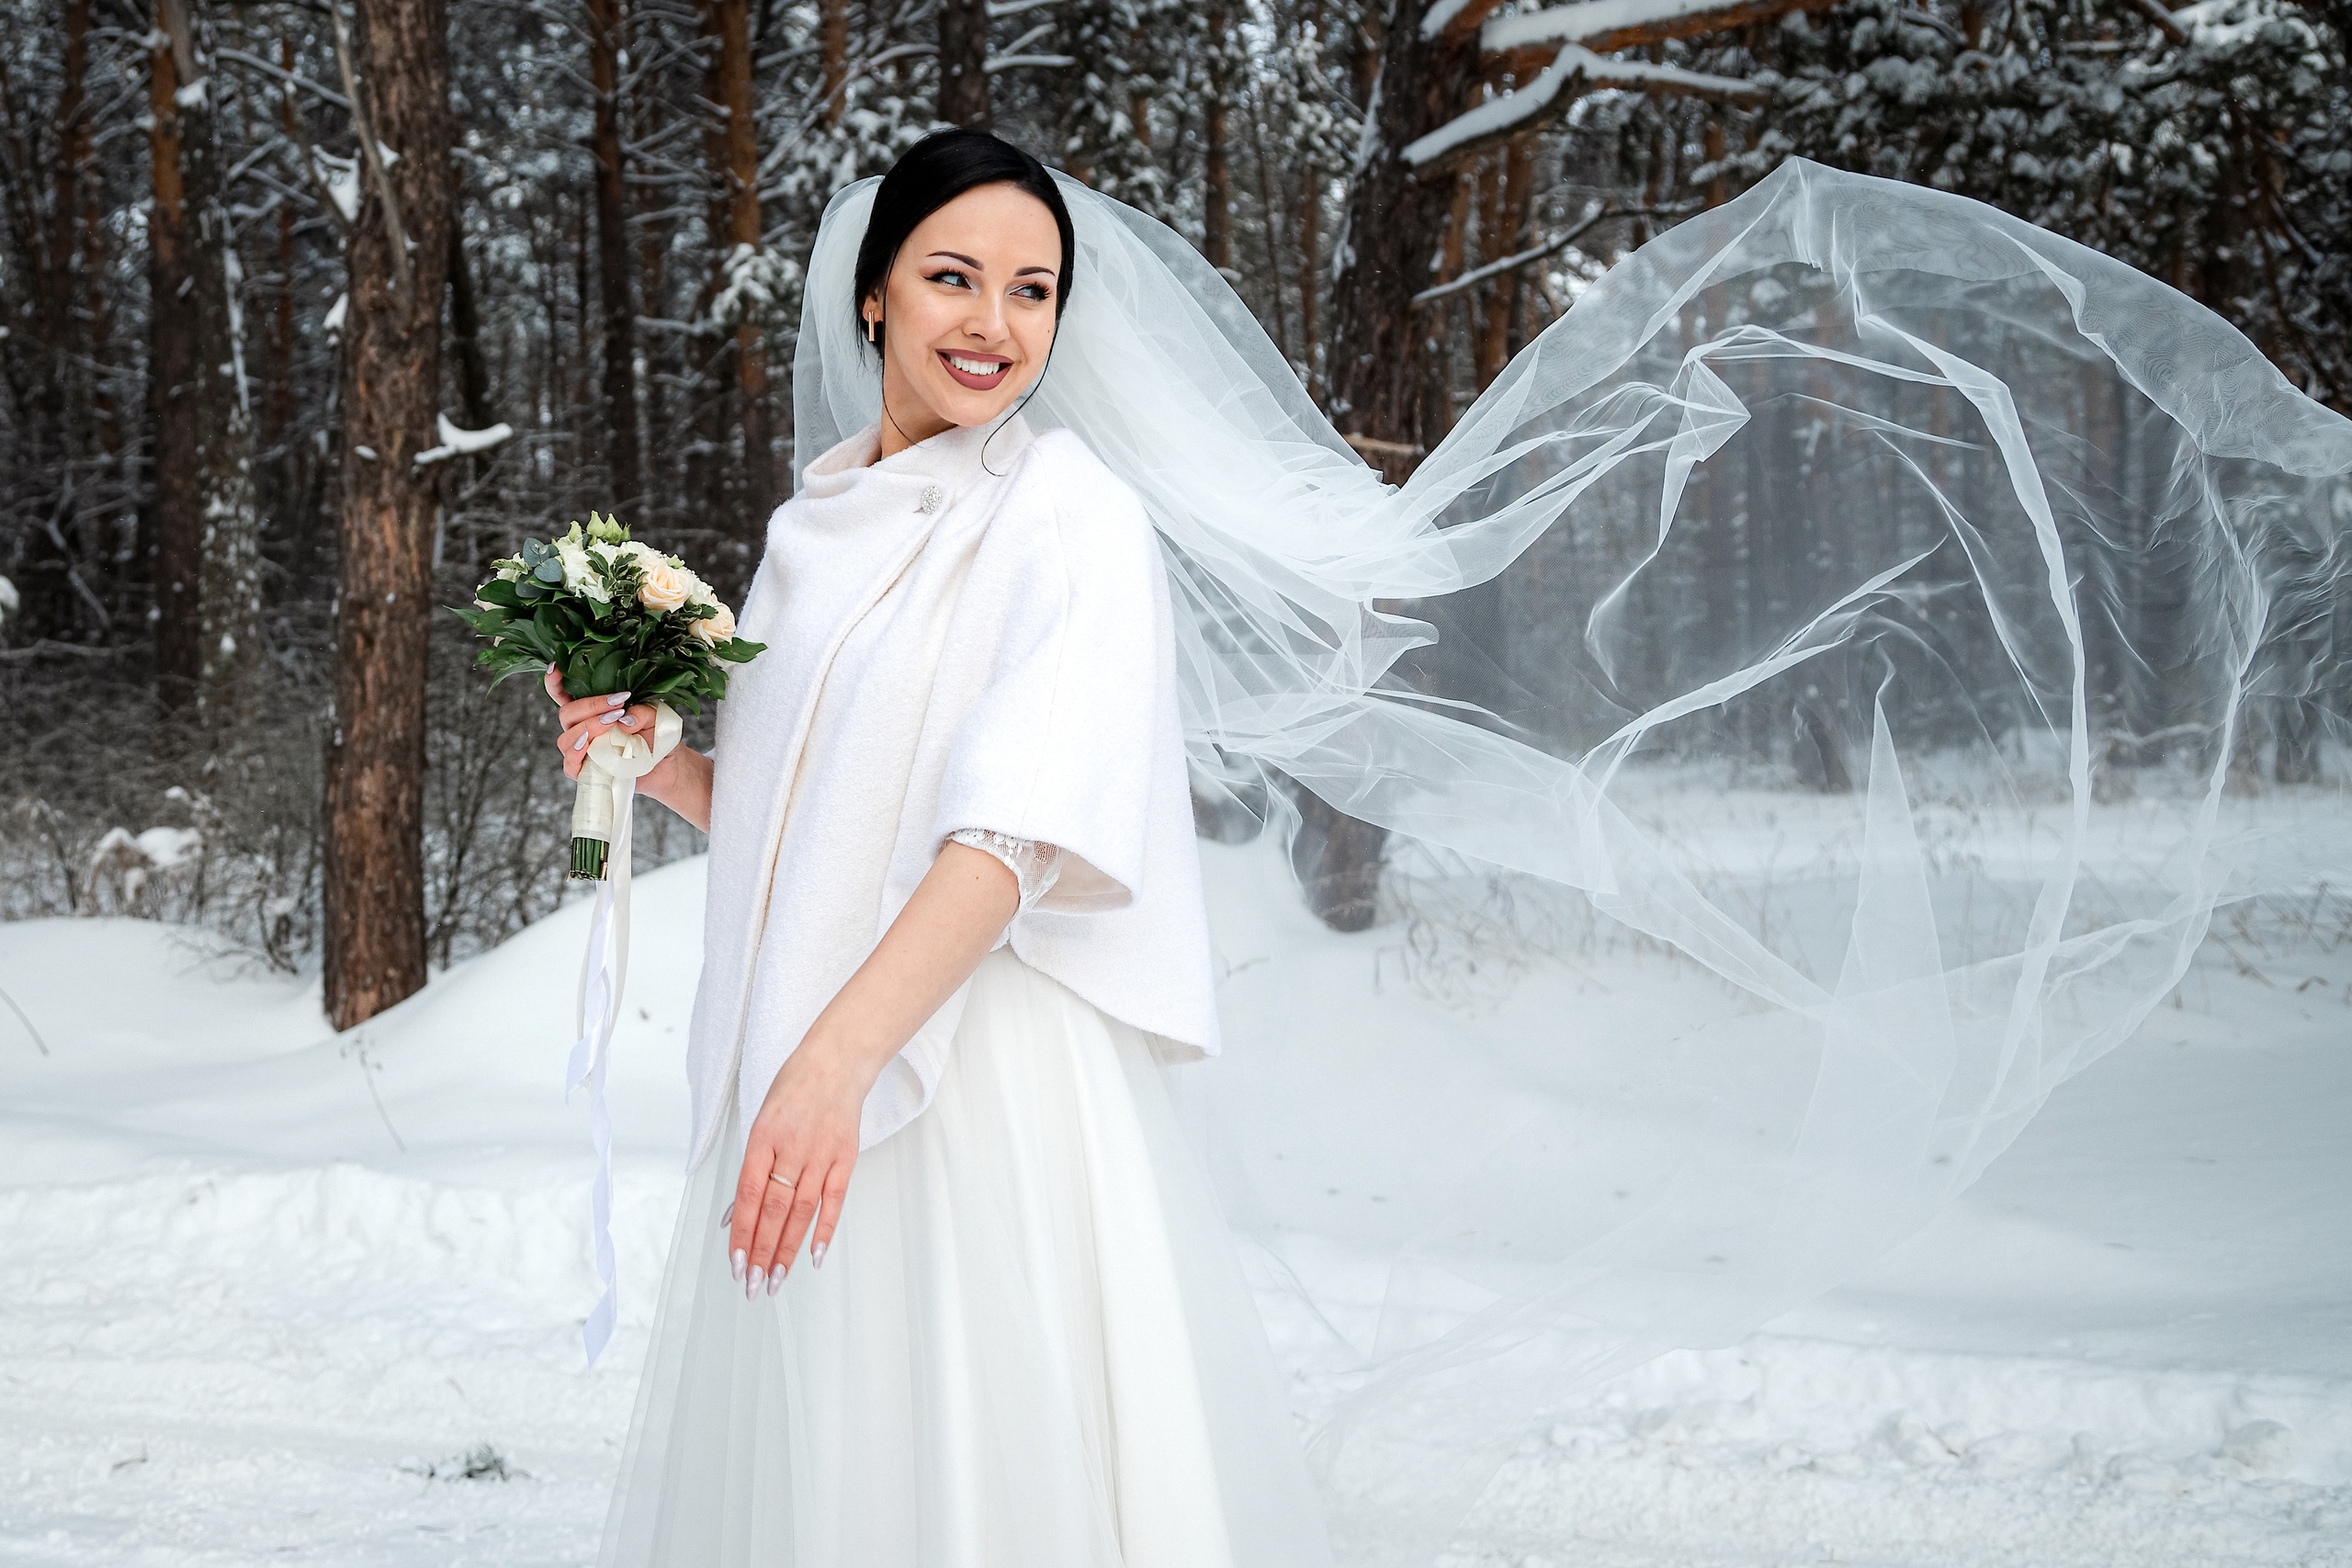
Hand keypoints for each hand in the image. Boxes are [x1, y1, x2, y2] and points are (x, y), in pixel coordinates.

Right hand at [543, 665, 661, 782]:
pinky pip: (570, 765)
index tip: (555, 667)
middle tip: (618, 705)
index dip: (554, 682)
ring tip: (613, 723)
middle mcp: (581, 729)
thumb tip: (624, 719)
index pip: (563, 695)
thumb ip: (643, 712)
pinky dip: (576, 754)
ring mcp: (582, 751)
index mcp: (591, 711)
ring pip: (566, 738)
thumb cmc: (655, 735)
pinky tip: (588, 745)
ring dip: (589, 727)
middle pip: (566, 713)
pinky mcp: (587, 772)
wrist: (667, 765)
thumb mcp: (655, 716)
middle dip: (590, 706)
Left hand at [727, 1038, 865, 1295]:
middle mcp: (791, 1147)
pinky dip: (825, 1228)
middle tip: (753, 1285)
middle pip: (774, 1208)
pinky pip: (835, 1198)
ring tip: (777, 1279)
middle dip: (762, 1251)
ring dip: (788, 1248)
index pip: (749, 1194)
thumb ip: (750, 1169)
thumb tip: (735, 1216)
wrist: (836, 1062)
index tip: (735, 1264)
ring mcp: (821, 1152)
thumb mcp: (761, 1121)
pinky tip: (815, 1255)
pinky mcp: (846, 1155)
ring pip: (802, 1209)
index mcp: (763, 1137)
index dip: (742, 1232)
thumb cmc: (793, 1090)